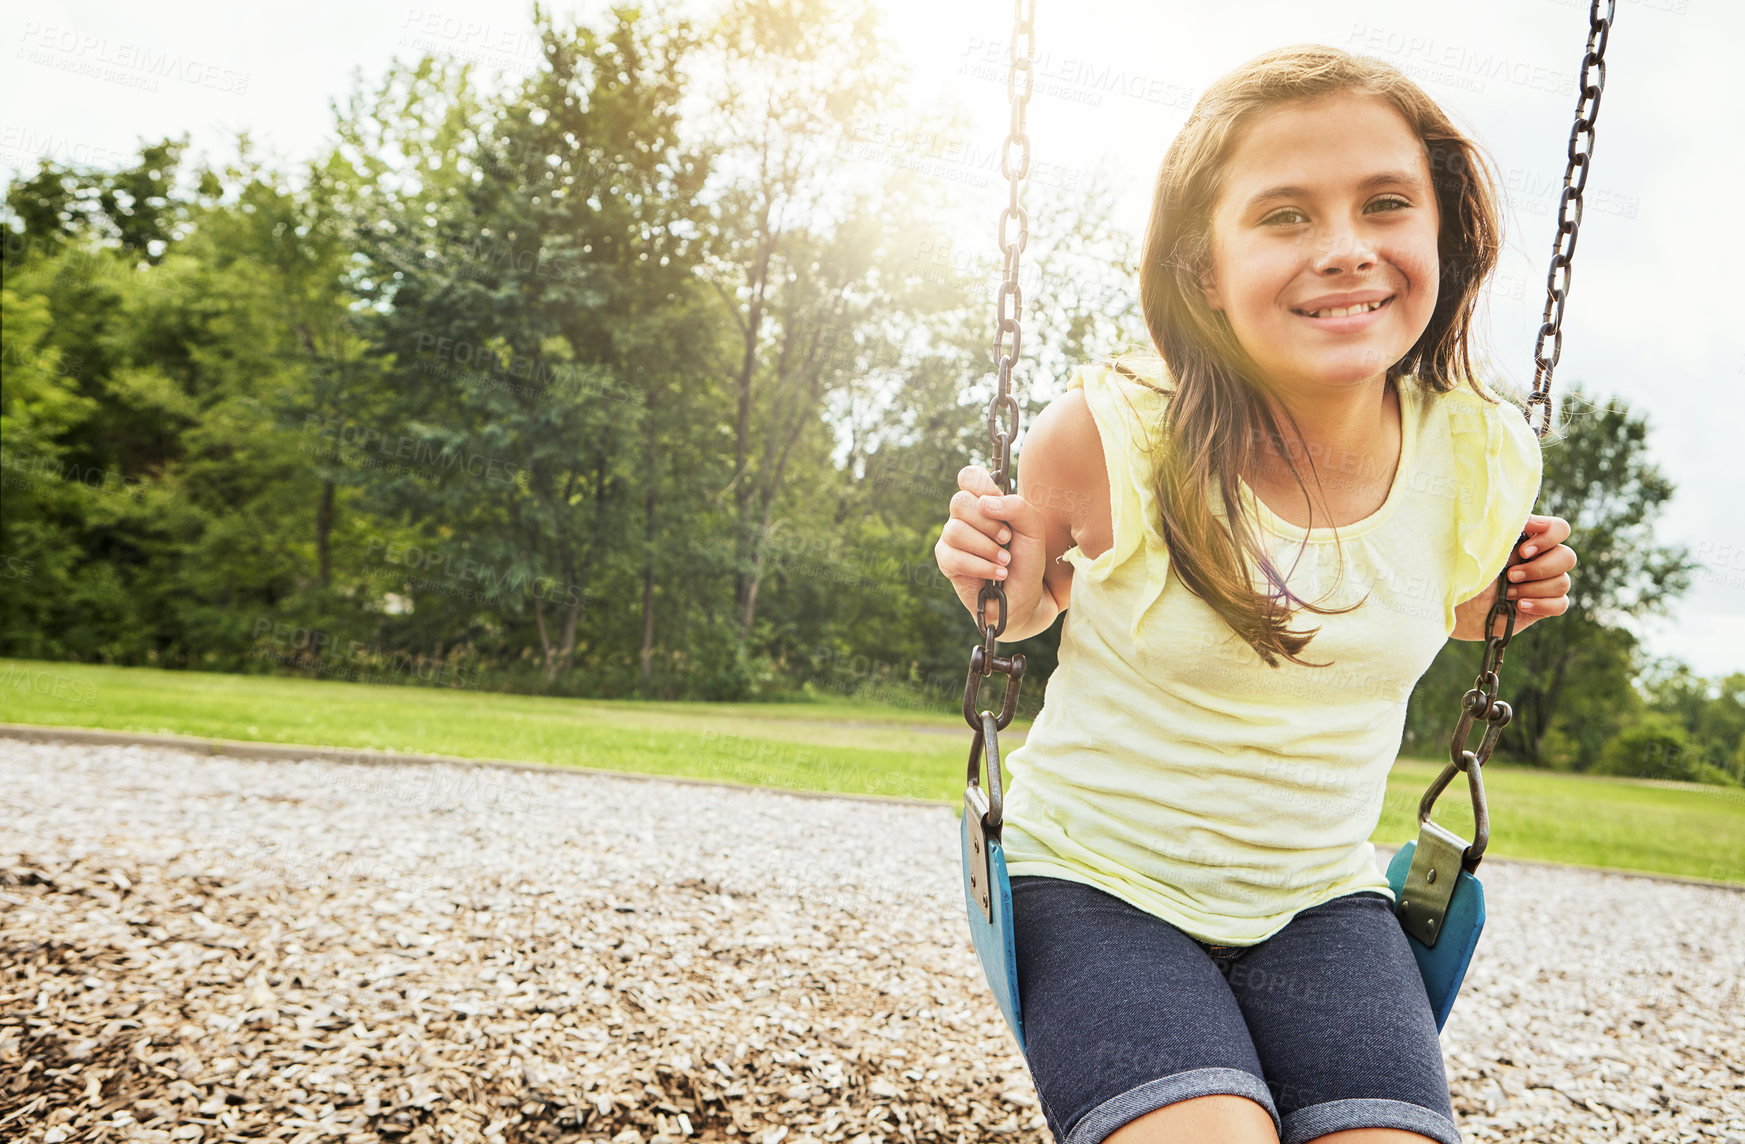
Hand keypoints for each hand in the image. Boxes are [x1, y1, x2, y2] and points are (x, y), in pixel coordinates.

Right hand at [935, 465, 1048, 624]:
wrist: (1025, 597)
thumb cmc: (1027, 560)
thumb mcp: (1034, 529)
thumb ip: (1017, 507)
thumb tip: (986, 503)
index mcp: (984, 502)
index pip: (968, 476)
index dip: (981, 485)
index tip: (997, 503)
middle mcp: (965, 516)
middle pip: (959, 501)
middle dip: (988, 523)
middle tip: (1007, 539)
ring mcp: (952, 538)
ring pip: (955, 530)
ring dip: (987, 548)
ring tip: (1005, 561)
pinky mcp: (946, 560)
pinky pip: (954, 556)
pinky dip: (980, 566)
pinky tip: (996, 573)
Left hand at [1451, 514, 1576, 639]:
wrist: (1455, 608)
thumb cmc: (1463, 572)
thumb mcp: (1481, 548)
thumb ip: (1505, 531)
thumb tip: (1527, 520)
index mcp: (1527, 539)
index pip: (1560, 529)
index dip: (1549, 537)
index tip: (1523, 550)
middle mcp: (1539, 559)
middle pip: (1567, 557)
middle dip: (1539, 568)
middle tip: (1510, 575)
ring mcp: (1542, 583)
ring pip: (1563, 582)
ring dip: (1534, 588)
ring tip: (1508, 593)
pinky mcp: (1542, 606)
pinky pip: (1561, 604)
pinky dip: (1542, 605)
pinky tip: (1519, 606)